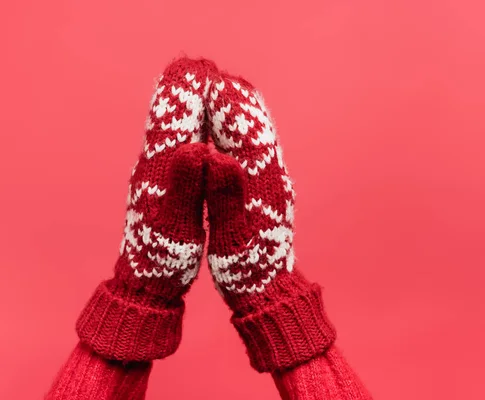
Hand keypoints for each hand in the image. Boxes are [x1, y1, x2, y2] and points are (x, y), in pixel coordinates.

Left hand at [76, 58, 217, 361]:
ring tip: (212, 89)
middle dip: (192, 91)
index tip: (212, 72)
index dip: (192, 92)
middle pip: (171, 114)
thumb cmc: (164, 261)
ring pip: (175, 128)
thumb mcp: (178, 227)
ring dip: (193, 107)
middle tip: (212, 70)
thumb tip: (202, 148)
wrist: (146, 285)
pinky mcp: (166, 184)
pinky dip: (195, 129)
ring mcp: (159, 173)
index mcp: (160, 169)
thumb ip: (189, 186)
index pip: (173, 116)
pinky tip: (207, 131)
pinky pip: (181, 144)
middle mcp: (156, 164)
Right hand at [204, 70, 335, 371]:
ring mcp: (272, 180)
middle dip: (231, 96)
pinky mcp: (267, 190)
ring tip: (218, 89)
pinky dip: (239, 130)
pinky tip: (227, 131)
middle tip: (207, 74)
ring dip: (238, 110)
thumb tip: (208, 153)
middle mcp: (272, 174)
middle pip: (255, 122)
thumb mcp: (230, 237)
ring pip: (257, 132)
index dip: (224, 100)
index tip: (204, 75)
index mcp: (263, 181)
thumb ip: (221, 193)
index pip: (246, 126)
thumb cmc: (247, 271)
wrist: (270, 293)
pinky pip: (255, 148)